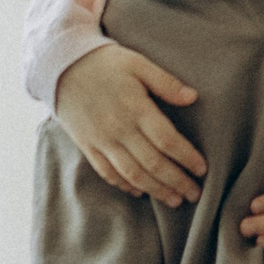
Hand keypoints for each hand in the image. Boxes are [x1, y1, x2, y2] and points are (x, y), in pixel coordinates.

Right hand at [55, 45, 204, 204]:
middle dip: (177, 181)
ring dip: (156, 190)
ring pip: (132, 174)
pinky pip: (107, 172)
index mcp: (135, 107)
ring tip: (175, 200)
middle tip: (195, 194)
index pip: (167, 140)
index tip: (202, 169)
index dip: (186, 157)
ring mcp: (101, 140)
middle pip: (153, 163)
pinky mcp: (87, 146)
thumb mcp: (138, 63)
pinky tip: (141, 192)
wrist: (61, 67)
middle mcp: (118, 128)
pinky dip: (125, 185)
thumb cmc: (105, 63)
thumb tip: (193, 97)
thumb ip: (165, 82)